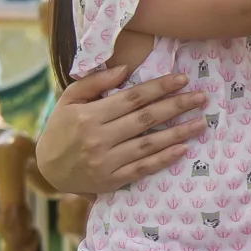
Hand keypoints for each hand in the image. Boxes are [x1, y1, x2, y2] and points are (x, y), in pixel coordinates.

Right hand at [35, 65, 209, 195]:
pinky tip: (183, 149)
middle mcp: (99, 138)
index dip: (159, 88)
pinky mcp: (111, 180)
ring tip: (200, 123)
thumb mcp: (69, 100)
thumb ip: (94, 83)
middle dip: (176, 106)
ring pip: (148, 144)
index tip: (182, 79)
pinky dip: (163, 159)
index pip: (132, 98)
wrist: (48, 170)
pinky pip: (142, 168)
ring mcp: (106, 161)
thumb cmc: (61, 128)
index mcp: (89, 115)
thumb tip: (124, 69)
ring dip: (178, 133)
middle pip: (145, 119)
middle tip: (201, 98)